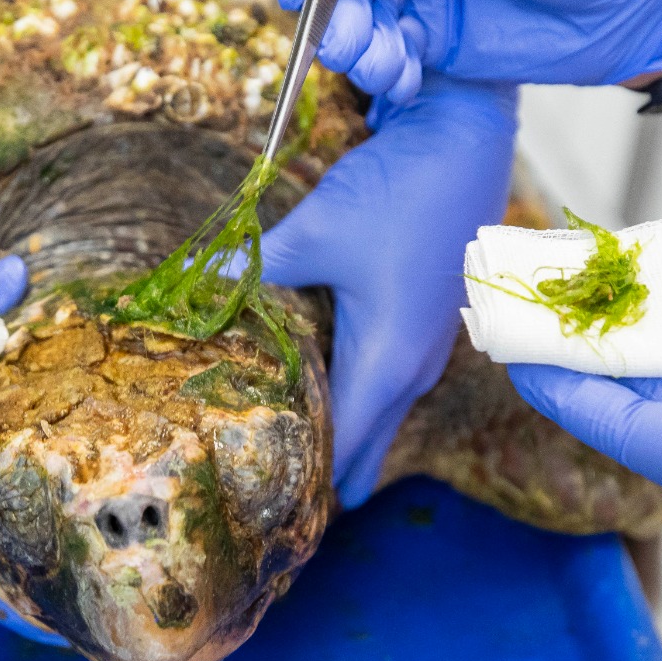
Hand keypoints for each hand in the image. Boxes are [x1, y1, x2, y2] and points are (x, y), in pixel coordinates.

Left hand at [261, 75, 515, 506]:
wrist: (468, 137)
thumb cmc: (397, 190)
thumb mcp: (313, 233)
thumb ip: (252, 269)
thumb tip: (193, 287)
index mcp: (386, 360)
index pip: (344, 445)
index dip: (311, 483)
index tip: (281, 523)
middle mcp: (415, 363)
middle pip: (369, 437)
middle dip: (333, 472)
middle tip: (293, 512)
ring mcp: (430, 340)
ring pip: (385, 406)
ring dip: (352, 434)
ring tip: (316, 465)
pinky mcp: (432, 315)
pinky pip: (395, 376)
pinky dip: (367, 397)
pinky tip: (340, 391)